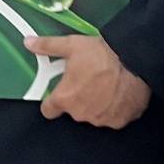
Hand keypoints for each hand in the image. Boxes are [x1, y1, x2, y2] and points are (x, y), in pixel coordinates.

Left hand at [28, 36, 150, 128]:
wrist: (135, 61)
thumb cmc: (101, 54)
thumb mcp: (71, 45)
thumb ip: (48, 46)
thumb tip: (28, 42)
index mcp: (64, 99)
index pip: (48, 110)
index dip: (52, 102)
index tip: (59, 94)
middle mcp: (80, 113)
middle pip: (73, 110)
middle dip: (78, 98)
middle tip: (88, 81)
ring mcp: (101, 120)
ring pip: (93, 114)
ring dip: (96, 104)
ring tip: (106, 86)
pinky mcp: (120, 121)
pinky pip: (112, 118)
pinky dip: (114, 109)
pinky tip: (118, 94)